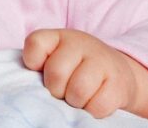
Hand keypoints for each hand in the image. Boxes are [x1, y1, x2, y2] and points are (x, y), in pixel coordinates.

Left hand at [23, 29, 147, 121]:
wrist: (116, 72)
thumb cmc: (74, 68)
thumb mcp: (54, 58)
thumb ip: (39, 66)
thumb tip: (29, 89)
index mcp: (58, 36)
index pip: (35, 44)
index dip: (33, 63)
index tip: (40, 70)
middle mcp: (80, 43)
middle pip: (56, 73)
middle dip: (56, 89)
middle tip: (62, 90)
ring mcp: (102, 61)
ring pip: (78, 91)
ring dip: (75, 101)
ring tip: (78, 97)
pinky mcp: (119, 84)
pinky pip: (98, 106)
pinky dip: (93, 111)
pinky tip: (94, 101)